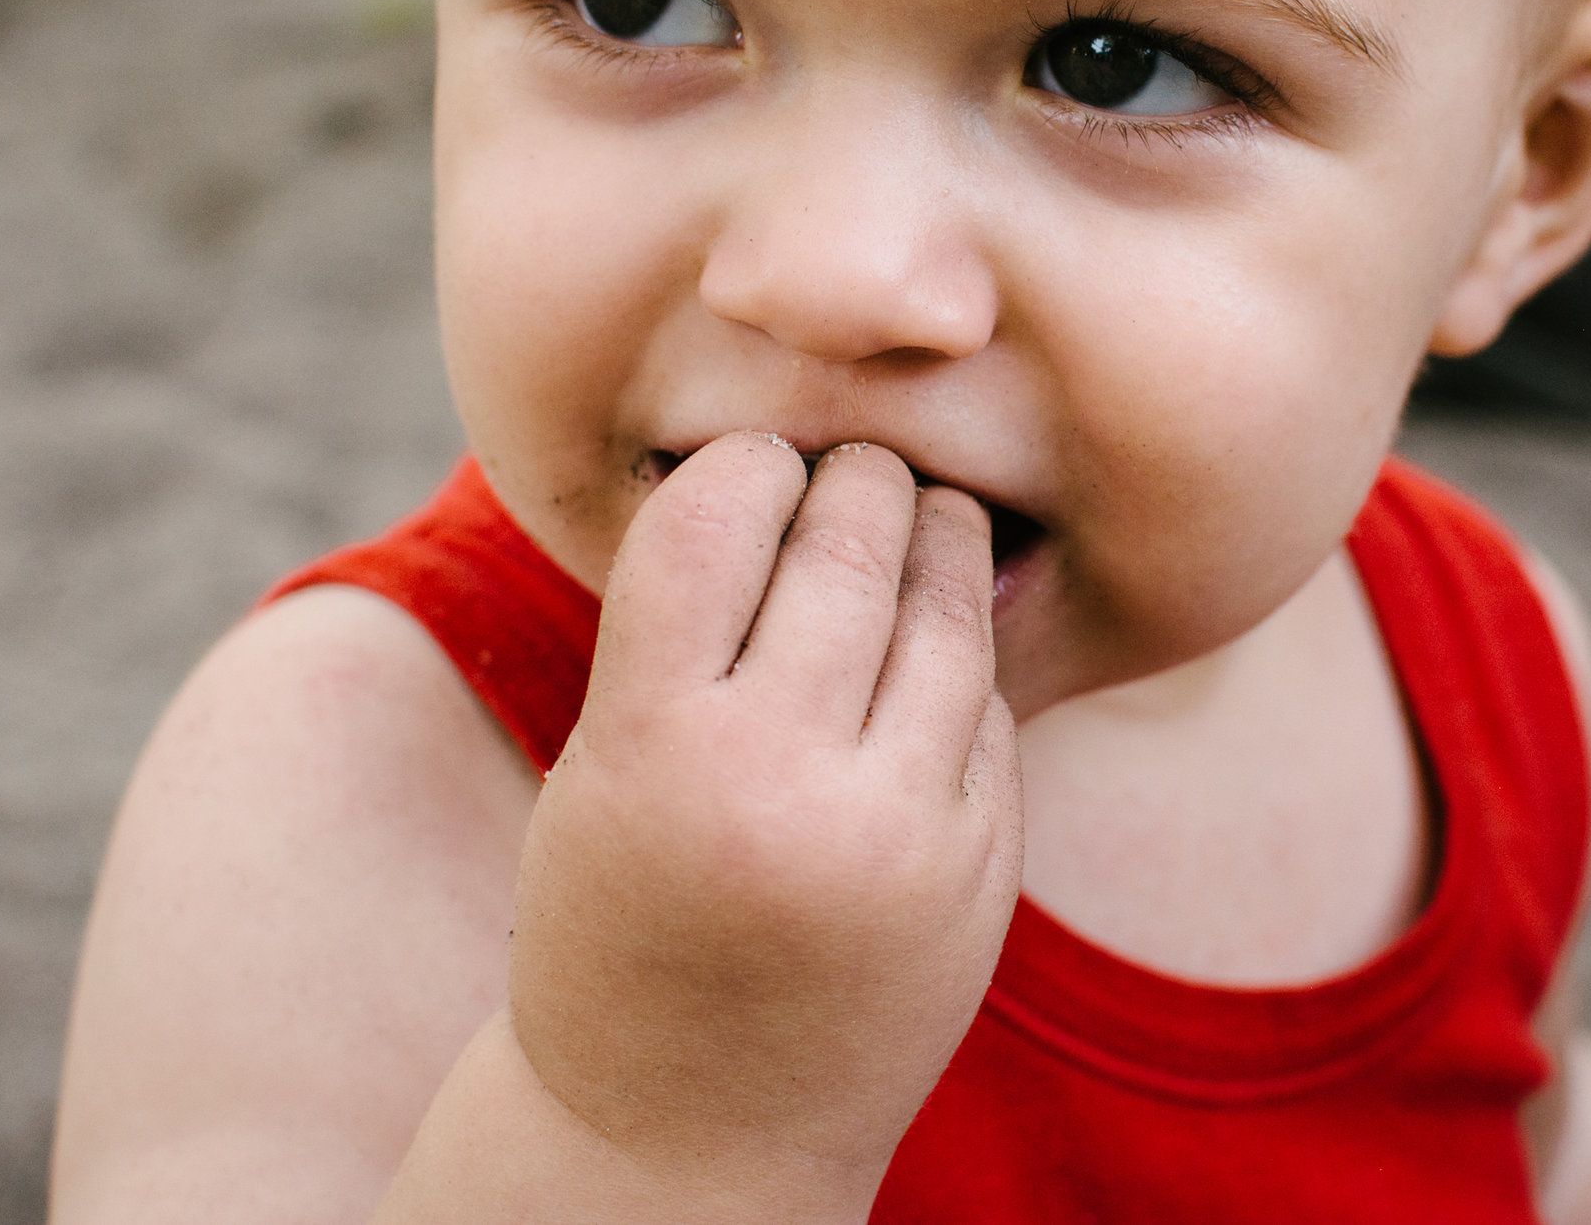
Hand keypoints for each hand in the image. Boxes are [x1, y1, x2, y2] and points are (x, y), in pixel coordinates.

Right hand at [506, 435, 1021, 1217]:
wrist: (691, 1130)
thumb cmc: (620, 917)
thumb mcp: (602, 772)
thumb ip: (680, 632)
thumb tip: (788, 460)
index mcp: (655, 748)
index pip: (718, 515)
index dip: (744, 464)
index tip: (754, 465)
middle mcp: (784, 783)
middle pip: (849, 542)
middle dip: (856, 478)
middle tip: (851, 463)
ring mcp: (902, 831)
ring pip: (945, 610)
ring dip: (934, 538)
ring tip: (916, 514)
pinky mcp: (982, 867)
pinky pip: (988, 705)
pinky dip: (963, 653)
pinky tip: (937, 634)